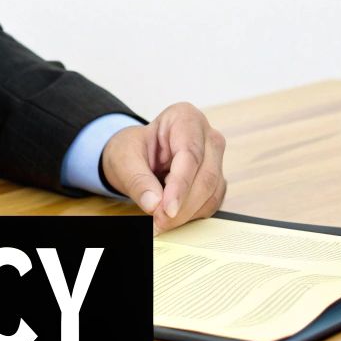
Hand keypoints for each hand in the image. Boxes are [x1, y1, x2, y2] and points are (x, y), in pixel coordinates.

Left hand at [102, 103, 227, 234]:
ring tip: (159, 223)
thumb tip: (154, 204)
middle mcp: (207, 136)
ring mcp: (215, 159)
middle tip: (158, 223)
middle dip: (182, 206)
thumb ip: (138, 181)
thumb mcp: (124, 160)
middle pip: (205, 176)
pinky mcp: (216, 180)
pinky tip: (171, 218)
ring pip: (212, 193)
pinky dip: (192, 215)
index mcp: (185, 118)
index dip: (180, 186)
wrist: (135, 156)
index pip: (190, 155)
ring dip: (186, 214)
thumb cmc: (132, 150)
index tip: (168, 210)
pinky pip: (211, 203)